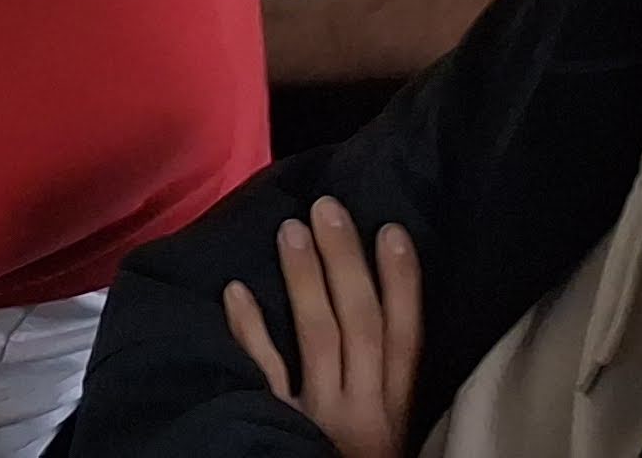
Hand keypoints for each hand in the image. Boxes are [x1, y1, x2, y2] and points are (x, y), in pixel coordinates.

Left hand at [223, 197, 419, 457]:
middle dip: (347, 264)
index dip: (403, 284)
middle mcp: (362, 413)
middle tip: (329, 207)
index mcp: (396, 414)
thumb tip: (385, 322)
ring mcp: (318, 420)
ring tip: (291, 228)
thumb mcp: (390, 441)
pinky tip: (235, 290)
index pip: (406, 340)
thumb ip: (385, 390)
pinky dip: (250, 333)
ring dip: (304, 281)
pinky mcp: (277, 432)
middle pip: (359, 325)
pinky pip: (263, 377)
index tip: (392, 231)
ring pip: (316, 338)